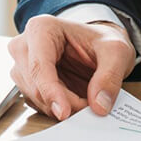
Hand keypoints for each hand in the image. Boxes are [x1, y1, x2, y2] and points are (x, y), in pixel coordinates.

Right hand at [7, 14, 138, 119]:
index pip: (39, 66)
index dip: (51, 92)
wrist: (99, 46)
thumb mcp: (116, 51)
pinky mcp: (29, 84)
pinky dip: (59, 108)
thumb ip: (110, 76)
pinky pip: (40, 105)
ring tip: (87, 101)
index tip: (64, 112)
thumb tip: (99, 105)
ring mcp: (24, 66)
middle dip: (64, 102)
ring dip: (63, 107)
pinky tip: (76, 101)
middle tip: (91, 107)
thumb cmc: (101, 41)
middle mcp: (25, 46)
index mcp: (41, 28)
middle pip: (36, 86)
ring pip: (36, 99)